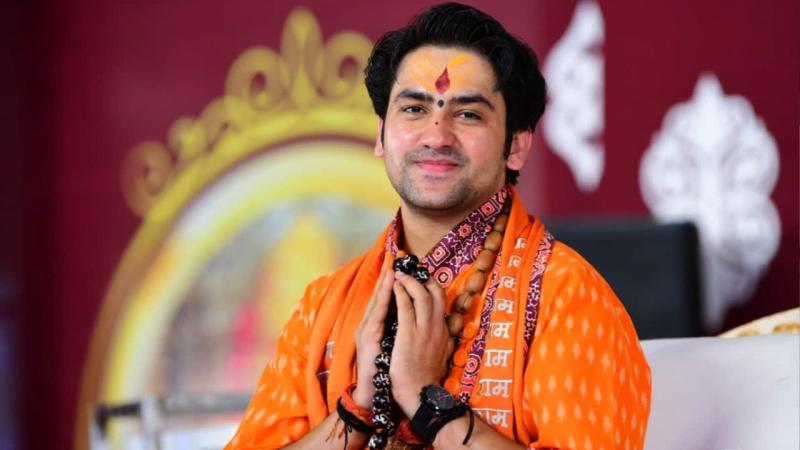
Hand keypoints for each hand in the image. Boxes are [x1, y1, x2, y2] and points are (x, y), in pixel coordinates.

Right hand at [352, 258, 394, 407]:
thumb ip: (397, 328)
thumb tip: (410, 314)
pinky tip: (388, 291)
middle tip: (394, 259)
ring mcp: (367, 333)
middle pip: (378, 297)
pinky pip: (377, 316)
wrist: (373, 393)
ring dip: (383, 285)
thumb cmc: (385, 370)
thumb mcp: (392, 345)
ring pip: (376, 303)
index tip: (398, 265)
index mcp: (377, 327)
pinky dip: (381, 301)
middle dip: (386, 278)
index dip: (390, 282)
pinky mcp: (368, 341)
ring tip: (391, 270)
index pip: (385, 300)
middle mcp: (369, 326)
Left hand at [389, 271, 454, 417]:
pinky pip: (405, 306)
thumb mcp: (440, 355)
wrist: (419, 394)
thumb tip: (444, 332)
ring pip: (421, 294)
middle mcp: (437, 327)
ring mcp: (424, 329)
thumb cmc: (425, 378)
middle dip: (423, 277)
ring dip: (409, 281)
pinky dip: (400, 292)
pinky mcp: (409, 333)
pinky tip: (395, 285)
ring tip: (400, 273)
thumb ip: (442, 340)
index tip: (423, 279)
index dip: (433, 287)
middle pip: (436, 292)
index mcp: (444, 331)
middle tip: (412, 270)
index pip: (442, 302)